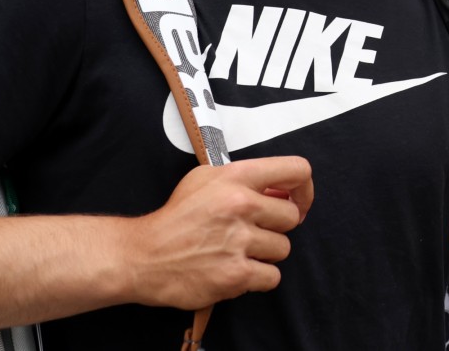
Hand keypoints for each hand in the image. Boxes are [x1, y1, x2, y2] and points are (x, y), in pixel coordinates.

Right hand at [123, 155, 313, 309]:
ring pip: (283, 249)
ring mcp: (238, 240)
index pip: (296, 170)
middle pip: (292, 217)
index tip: (297, 202)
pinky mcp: (236, 274)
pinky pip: (272, 277)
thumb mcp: (205, 179)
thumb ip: (243, 180)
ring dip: (264, 254)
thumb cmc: (175, 219)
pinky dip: (258, 278)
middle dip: (275, 227)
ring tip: (236, 251)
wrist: (144, 256)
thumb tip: (279, 192)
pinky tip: (235, 269)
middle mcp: (240, 205)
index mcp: (235, 177)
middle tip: (251, 232)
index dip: (304, 188)